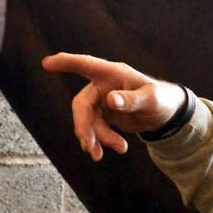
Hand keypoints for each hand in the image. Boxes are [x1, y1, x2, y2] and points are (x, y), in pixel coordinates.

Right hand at [41, 52, 187, 160]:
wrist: (165, 114)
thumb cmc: (161, 99)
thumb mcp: (151, 99)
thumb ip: (132, 100)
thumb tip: (111, 100)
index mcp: (113, 73)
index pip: (86, 65)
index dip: (66, 63)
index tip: (47, 63)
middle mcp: (103, 85)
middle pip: (82, 104)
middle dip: (83, 126)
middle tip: (89, 145)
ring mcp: (101, 101)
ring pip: (87, 121)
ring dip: (97, 137)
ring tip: (120, 148)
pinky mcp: (103, 115)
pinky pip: (93, 129)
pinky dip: (101, 141)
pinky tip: (113, 149)